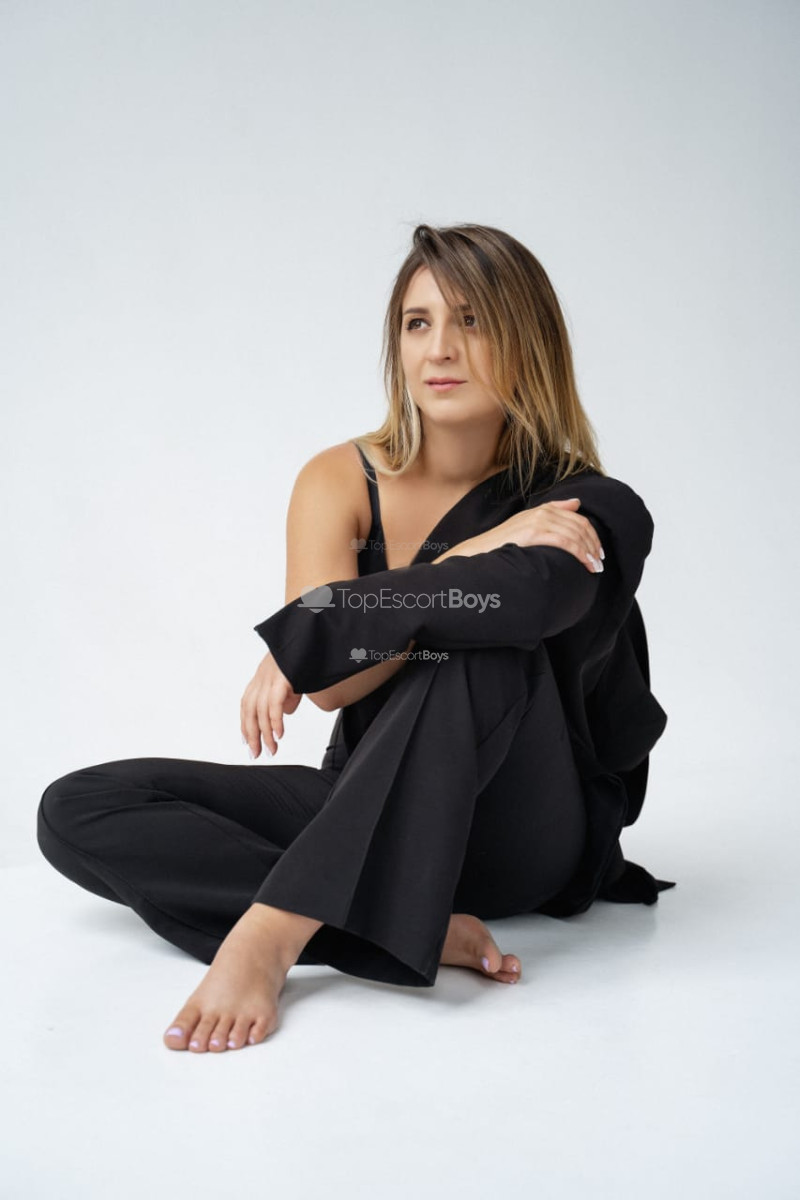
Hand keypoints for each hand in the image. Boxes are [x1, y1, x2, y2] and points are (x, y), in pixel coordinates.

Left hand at [240, 651, 301, 758]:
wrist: (312, 634)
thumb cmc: (305, 654)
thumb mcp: (293, 677)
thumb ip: (287, 694)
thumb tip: (285, 711)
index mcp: (262, 676)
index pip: (248, 704)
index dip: (246, 724)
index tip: (248, 742)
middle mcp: (262, 676)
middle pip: (250, 710)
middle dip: (252, 734)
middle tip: (257, 753)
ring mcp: (270, 676)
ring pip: (261, 711)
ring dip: (265, 733)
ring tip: (271, 749)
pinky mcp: (281, 677)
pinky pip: (274, 704)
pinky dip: (275, 721)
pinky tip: (279, 735)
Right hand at [436, 498, 604, 572]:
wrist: (476, 553)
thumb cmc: (500, 546)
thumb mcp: (527, 526)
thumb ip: (552, 512)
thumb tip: (575, 503)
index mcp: (542, 510)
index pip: (577, 517)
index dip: (591, 534)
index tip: (597, 551)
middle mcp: (541, 512)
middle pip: (579, 525)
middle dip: (594, 544)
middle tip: (599, 562)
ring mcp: (537, 521)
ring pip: (576, 533)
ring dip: (590, 551)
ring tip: (595, 566)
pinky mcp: (534, 533)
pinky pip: (566, 541)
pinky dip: (580, 552)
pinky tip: (586, 563)